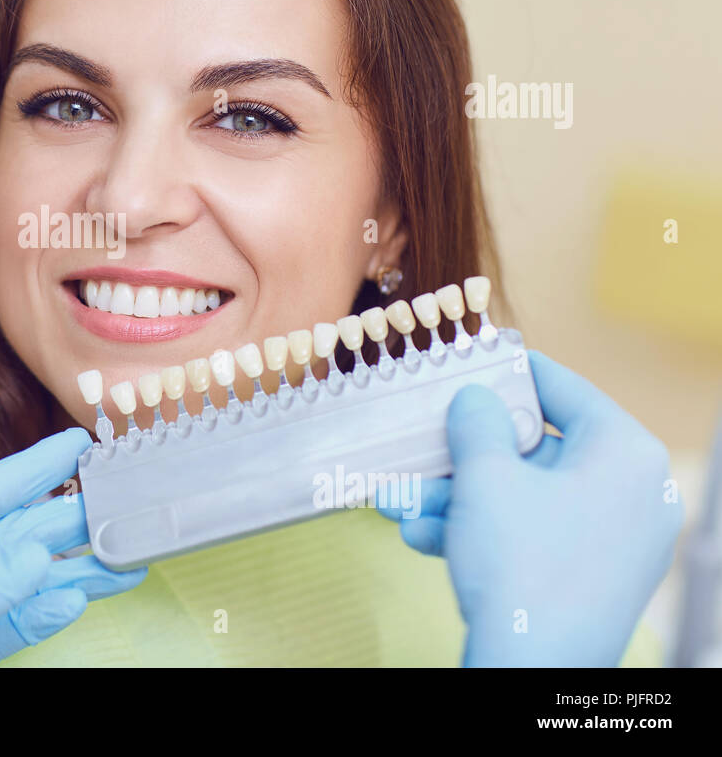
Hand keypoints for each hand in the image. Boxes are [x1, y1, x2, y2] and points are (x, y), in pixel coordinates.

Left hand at [0, 426, 144, 665]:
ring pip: (17, 586)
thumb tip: (36, 560)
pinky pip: (3, 630)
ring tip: (122, 559)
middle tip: (121, 500)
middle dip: (65, 518)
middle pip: (8, 537)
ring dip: (69, 573)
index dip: (31, 468)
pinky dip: (40, 617)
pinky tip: (76, 599)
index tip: (77, 442)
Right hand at [377, 350, 681, 665]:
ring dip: (454, 497)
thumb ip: (476, 422)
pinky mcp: (589, 578)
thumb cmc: (520, 565)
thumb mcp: (484, 477)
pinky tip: (420, 536)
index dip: (509, 372)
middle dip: (461, 455)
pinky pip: (529, 534)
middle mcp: (632, 493)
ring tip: (397, 501)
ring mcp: (614, 540)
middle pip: (534, 449)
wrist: (532, 672)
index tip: (472, 359)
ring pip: (521, 497)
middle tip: (419, 442)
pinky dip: (477, 532)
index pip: (565, 388)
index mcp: (625, 453)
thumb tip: (475, 397)